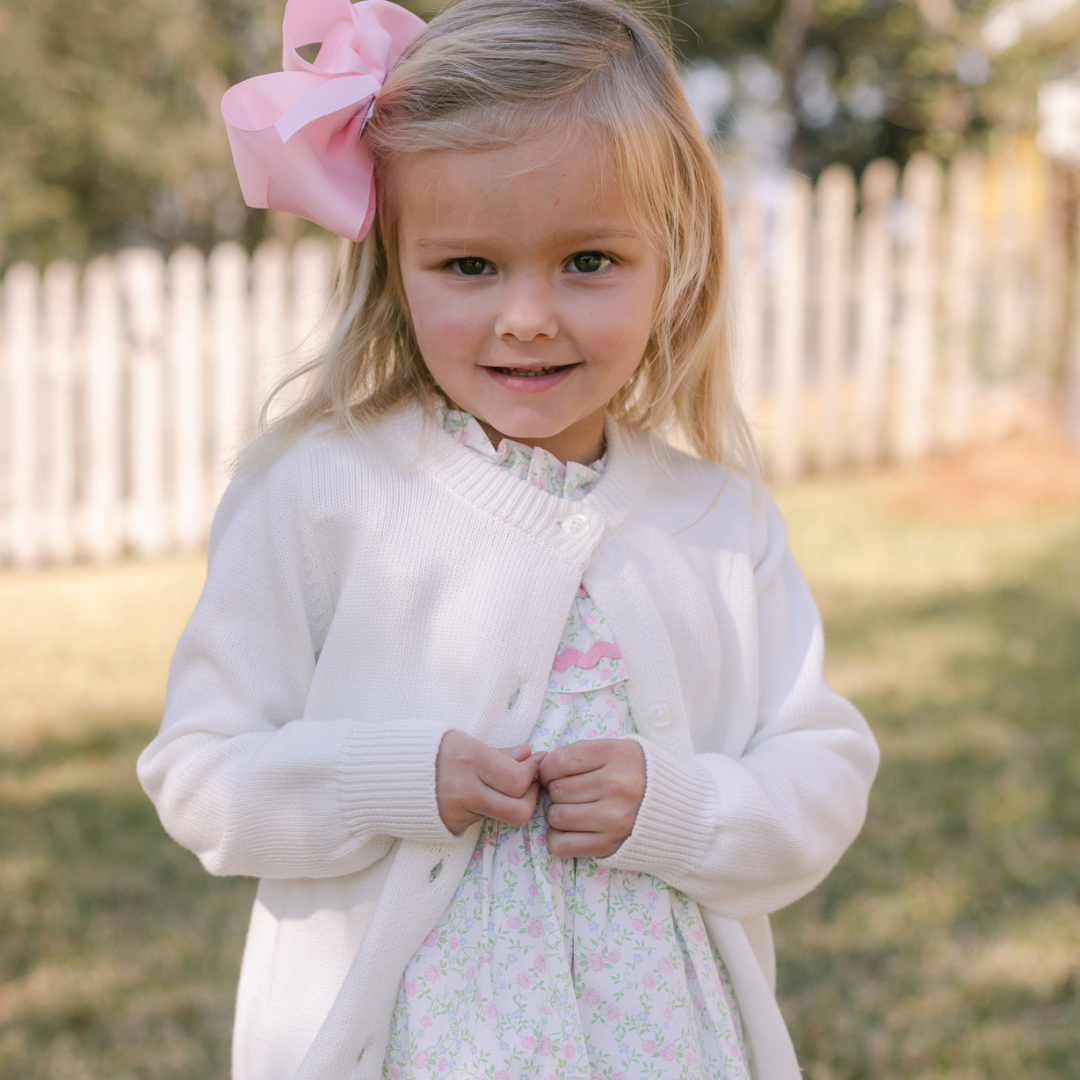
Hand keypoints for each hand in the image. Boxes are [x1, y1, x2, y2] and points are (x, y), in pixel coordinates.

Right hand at [435, 731, 543, 834]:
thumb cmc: (430, 750)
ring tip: (499, 786)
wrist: (388, 774)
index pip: (519, 780)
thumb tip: (529, 755)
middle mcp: (466, 790)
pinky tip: (476, 795)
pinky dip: (485, 810)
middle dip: (530, 798)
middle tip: (527, 785)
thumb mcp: (466, 741)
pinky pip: (481, 821)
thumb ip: (501, 753)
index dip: (532, 774)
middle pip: (518, 810)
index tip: (533, 765)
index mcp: (472, 760)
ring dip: (508, 803)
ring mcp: (458, 813)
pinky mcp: (452, 827)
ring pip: (501, 816)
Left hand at [538, 738, 645, 857]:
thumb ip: (581, 754)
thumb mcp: (617, 750)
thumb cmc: (637, 775)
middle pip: (557, 789)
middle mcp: (618, 786)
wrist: (677, 811)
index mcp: (619, 755)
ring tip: (575, 808)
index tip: (557, 773)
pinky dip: (557, 838)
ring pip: (556, 816)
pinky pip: (562, 844)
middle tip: (572, 792)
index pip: (559, 761)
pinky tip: (571, 829)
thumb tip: (540, 768)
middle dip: (556, 790)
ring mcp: (614, 818)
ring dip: (558, 813)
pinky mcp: (610, 845)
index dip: (549, 768)